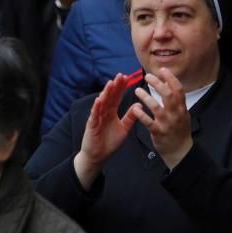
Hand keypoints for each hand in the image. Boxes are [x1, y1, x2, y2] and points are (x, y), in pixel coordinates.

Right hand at [74, 74, 139, 189]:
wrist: (98, 157)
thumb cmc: (109, 143)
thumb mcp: (124, 129)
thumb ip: (130, 117)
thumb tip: (139, 104)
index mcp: (111, 112)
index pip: (116, 97)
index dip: (121, 87)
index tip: (127, 77)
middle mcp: (104, 112)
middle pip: (109, 96)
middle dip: (115, 86)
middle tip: (120, 75)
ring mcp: (97, 118)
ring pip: (102, 103)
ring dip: (106, 93)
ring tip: (111, 83)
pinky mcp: (92, 125)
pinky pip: (94, 115)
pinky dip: (96, 107)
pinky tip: (99, 100)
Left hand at [132, 68, 193, 168]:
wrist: (179, 151)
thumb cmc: (179, 130)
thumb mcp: (183, 114)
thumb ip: (177, 100)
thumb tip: (170, 83)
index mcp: (182, 108)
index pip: (179, 89)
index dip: (171, 78)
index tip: (162, 70)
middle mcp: (175, 114)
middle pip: (168, 95)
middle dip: (157, 84)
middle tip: (147, 76)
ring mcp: (167, 123)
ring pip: (156, 107)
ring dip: (146, 97)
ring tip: (137, 90)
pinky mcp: (158, 133)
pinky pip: (149, 122)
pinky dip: (141, 115)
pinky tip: (135, 108)